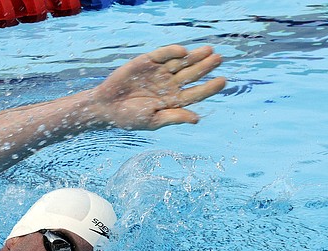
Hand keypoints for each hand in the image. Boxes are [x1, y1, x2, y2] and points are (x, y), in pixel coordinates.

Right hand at [91, 44, 226, 129]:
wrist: (105, 107)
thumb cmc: (128, 118)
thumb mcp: (152, 121)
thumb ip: (174, 117)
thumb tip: (196, 119)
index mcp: (173, 100)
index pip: (196, 92)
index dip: (210, 87)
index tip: (223, 81)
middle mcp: (169, 84)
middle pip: (192, 74)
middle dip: (205, 66)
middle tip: (219, 59)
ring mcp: (159, 72)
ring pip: (181, 62)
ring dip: (195, 56)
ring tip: (209, 51)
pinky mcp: (147, 61)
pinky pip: (164, 54)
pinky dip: (173, 52)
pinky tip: (183, 52)